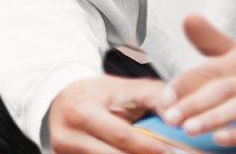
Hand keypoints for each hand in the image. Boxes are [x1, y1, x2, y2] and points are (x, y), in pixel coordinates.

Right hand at [48, 74, 167, 153]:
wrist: (59, 99)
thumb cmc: (96, 94)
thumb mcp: (121, 88)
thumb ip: (152, 97)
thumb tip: (177, 117)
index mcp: (82, 112)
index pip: (123, 136)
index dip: (151, 147)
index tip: (174, 151)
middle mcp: (68, 136)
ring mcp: (63, 152)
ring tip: (152, 153)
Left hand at [156, 15, 235, 146]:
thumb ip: (211, 40)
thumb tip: (187, 18)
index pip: (209, 69)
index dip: (185, 83)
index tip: (164, 97)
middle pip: (221, 89)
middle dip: (193, 103)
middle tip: (170, 116)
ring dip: (212, 119)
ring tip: (188, 128)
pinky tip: (220, 139)